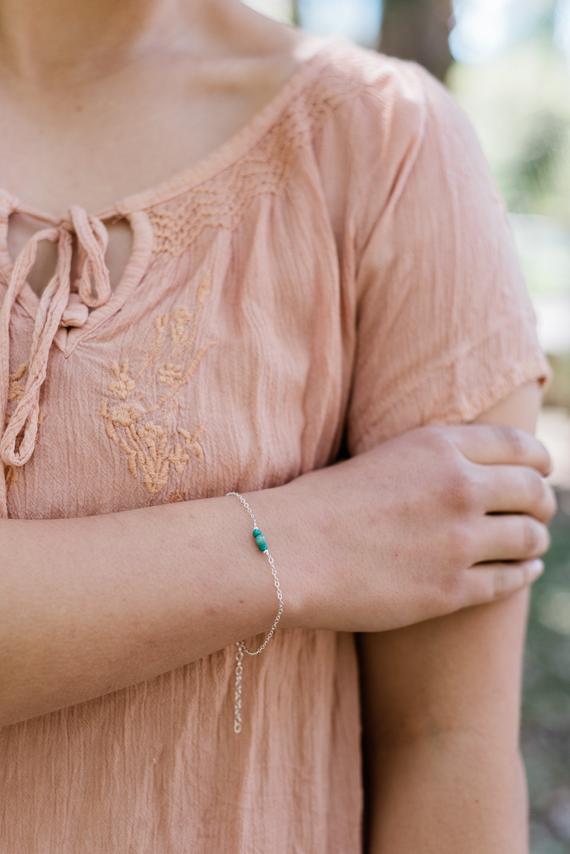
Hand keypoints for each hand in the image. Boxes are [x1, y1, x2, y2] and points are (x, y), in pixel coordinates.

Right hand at [287, 424, 555, 631]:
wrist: (288, 550)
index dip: (539, 460)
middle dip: (542, 501)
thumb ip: (433, 460)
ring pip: (529, 537)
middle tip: (540, 510)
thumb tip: (473, 471)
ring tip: (532, 543)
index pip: (519, 446)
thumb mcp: (383, 458)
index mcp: (440, 446)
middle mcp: (459, 487)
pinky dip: (524, 573)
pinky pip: (509, 580)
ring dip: (536, 539)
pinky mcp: (451, 589)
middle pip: (533, 491)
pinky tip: (524, 571)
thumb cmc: (322, 502)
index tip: (542, 470)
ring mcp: (459, 540)